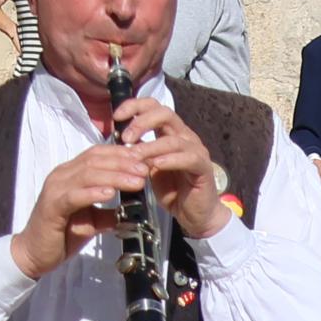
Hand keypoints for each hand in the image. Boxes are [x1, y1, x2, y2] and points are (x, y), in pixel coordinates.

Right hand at [11, 140, 153, 281]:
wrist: (34, 254)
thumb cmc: (62, 235)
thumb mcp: (91, 221)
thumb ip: (109, 213)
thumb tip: (132, 211)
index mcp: (70, 174)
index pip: (97, 154)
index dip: (121, 154)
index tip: (144, 159)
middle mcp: (61, 176)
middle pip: (95, 161)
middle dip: (123, 163)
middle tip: (145, 169)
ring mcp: (55, 189)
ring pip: (87, 175)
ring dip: (114, 176)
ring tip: (135, 181)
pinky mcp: (52, 207)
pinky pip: (74, 196)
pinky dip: (92, 193)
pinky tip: (109, 194)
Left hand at [107, 92, 231, 241]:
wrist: (194, 213)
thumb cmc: (172, 190)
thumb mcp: (149, 168)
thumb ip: (138, 153)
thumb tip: (118, 142)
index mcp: (170, 132)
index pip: (154, 107)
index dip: (135, 106)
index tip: (116, 116)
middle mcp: (184, 136)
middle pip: (165, 114)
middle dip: (142, 122)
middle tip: (126, 137)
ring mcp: (196, 150)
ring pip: (174, 139)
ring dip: (151, 146)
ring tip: (135, 156)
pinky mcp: (203, 167)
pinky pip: (189, 158)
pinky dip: (170, 160)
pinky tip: (156, 165)